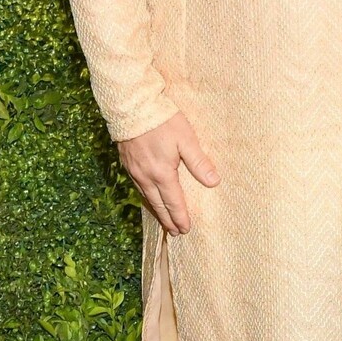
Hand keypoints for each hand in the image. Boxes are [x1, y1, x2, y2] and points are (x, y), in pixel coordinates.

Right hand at [118, 112, 219, 235]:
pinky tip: (149, 198)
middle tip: (176, 232)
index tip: (186, 230)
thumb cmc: (162, 122)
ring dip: (156, 211)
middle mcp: (146, 177)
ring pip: (146, 197)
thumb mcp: (186, 140)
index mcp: (162, 174)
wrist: (132, 108)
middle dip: (168, 220)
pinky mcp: (127, 164)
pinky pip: (138, 188)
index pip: (173, 202)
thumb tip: (214, 182)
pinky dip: (146, 198)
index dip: (180, 217)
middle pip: (158, 204)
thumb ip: (199, 162)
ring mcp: (134, 171)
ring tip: (164, 221)